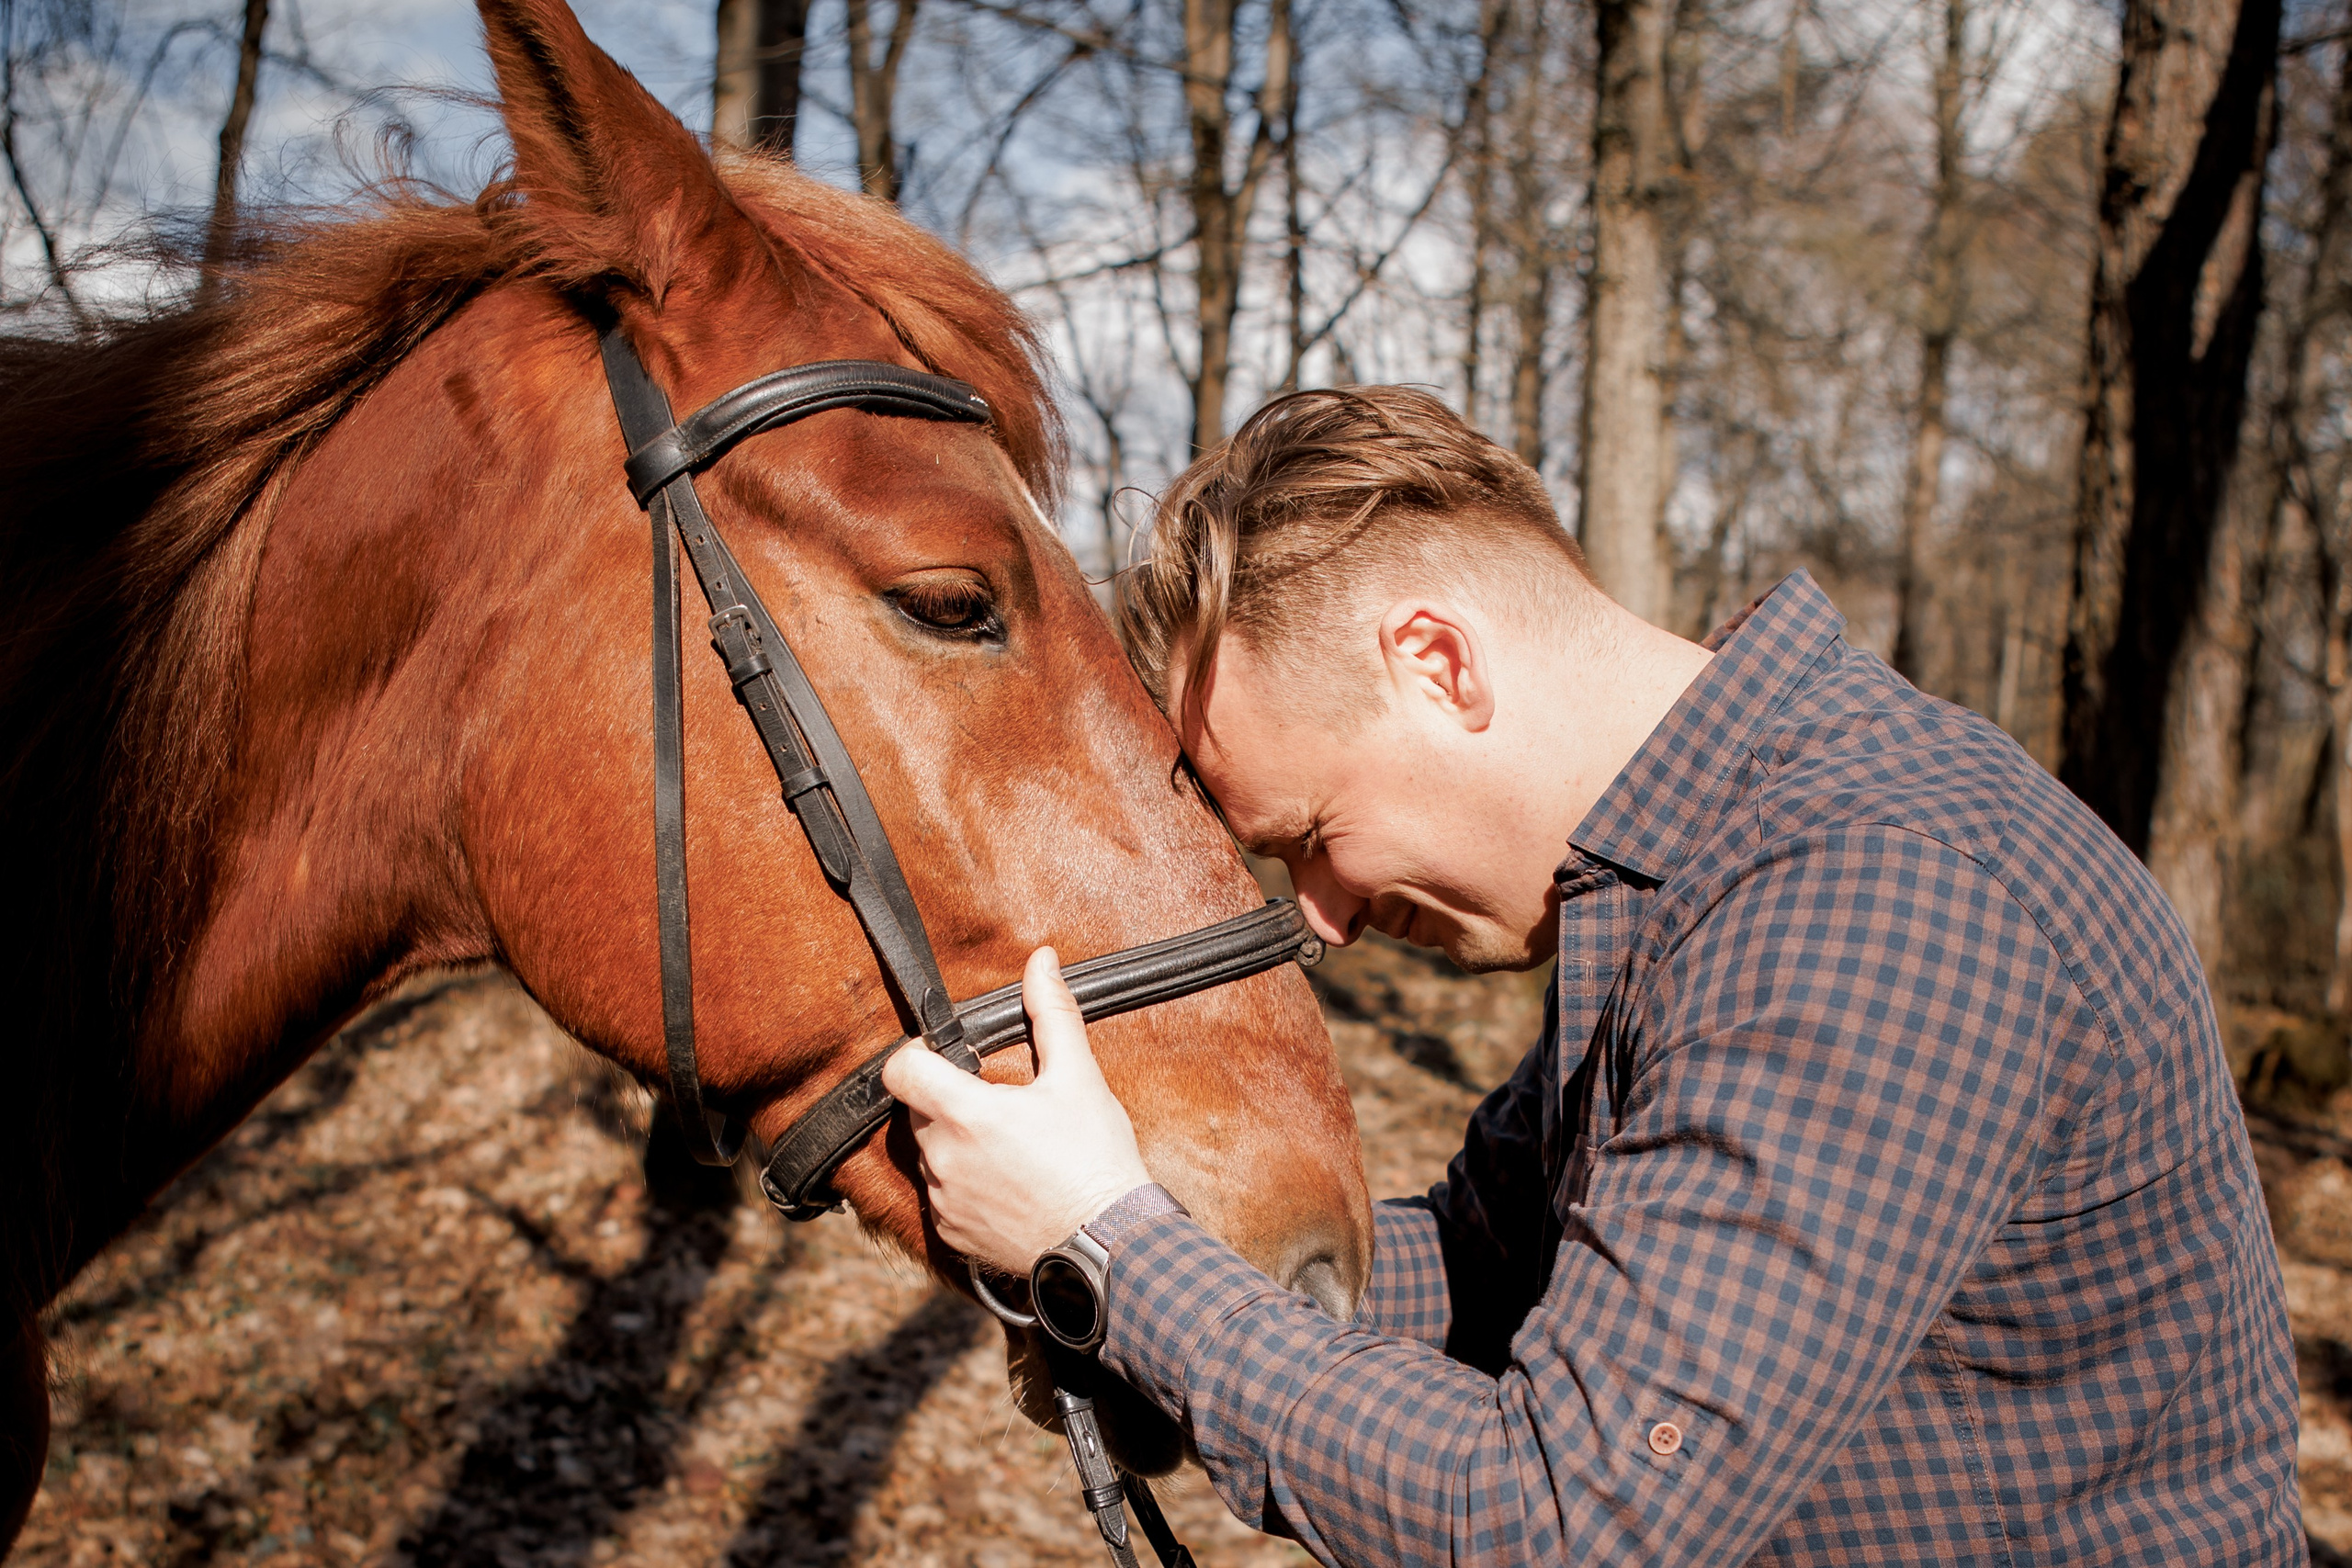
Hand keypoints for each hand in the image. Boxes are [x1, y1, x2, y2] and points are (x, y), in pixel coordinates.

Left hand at [881, 947, 1153, 1275]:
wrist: (1110, 1244)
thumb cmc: (1095, 1158)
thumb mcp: (1079, 1077)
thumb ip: (1052, 1012)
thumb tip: (1041, 959)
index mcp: (965, 1113)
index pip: (900, 1069)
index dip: (920, 1054)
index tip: (951, 1057)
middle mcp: (942, 1158)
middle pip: (920, 1109)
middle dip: (951, 1100)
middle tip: (1002, 1105)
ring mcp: (942, 1200)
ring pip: (931, 1153)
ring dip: (958, 1143)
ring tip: (1013, 1150)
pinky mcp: (950, 1233)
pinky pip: (942, 1195)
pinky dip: (965, 1185)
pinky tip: (1010, 1185)